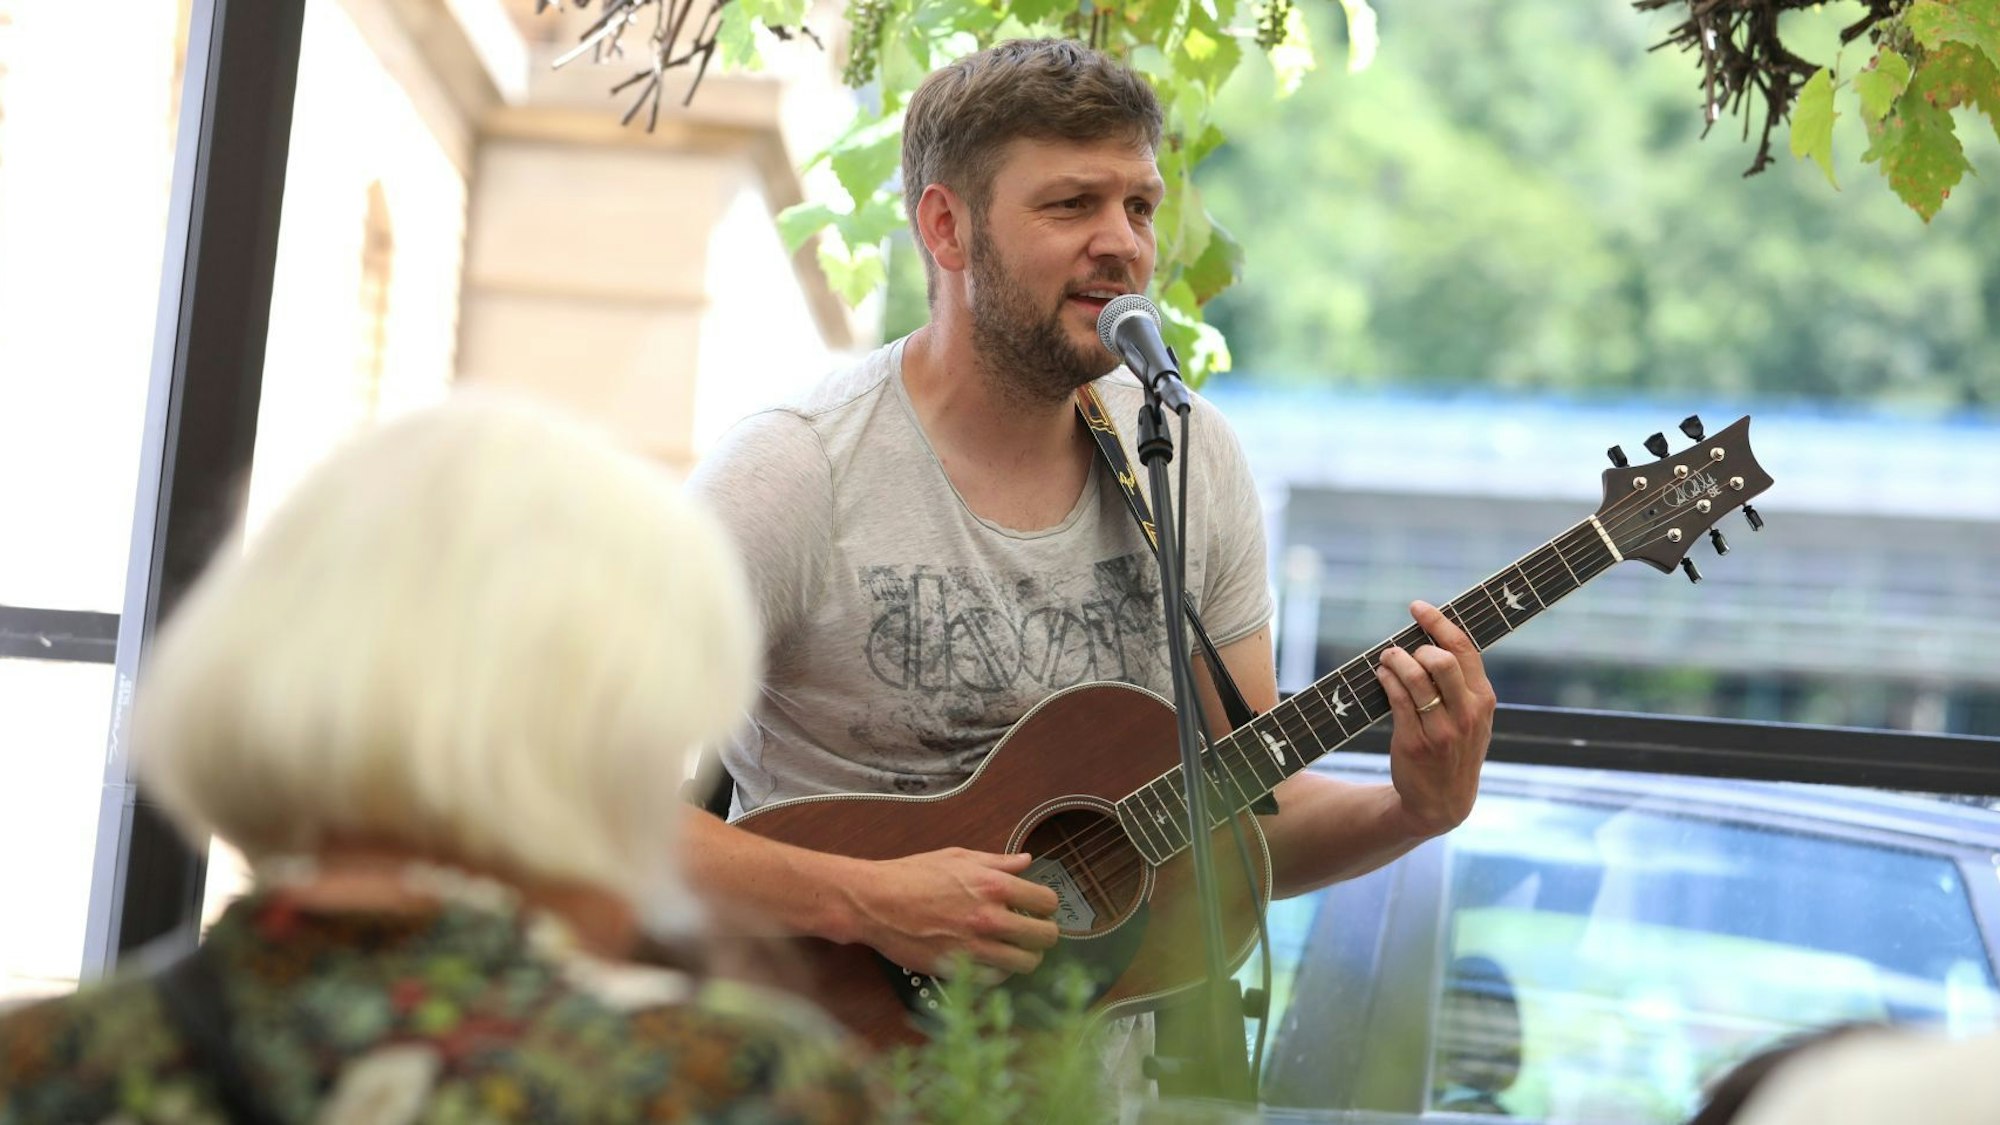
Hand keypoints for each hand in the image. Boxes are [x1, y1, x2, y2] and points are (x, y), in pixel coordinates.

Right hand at [840, 848, 1059, 976]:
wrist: (875, 901)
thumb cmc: (912, 876)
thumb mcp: (957, 857)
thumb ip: (997, 861)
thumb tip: (1025, 862)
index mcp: (994, 885)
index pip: (1047, 902)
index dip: (1046, 906)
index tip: (1039, 908)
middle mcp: (990, 918)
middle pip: (1045, 936)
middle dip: (1044, 933)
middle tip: (1033, 931)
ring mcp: (975, 947)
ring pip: (1026, 963)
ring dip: (1025, 956)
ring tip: (1016, 950)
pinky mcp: (957, 969)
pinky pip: (996, 979)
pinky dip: (999, 971)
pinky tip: (991, 960)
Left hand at [1374, 600, 1496, 836]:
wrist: (1443, 801)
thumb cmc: (1455, 749)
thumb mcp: (1473, 719)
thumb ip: (1463, 684)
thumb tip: (1432, 639)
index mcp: (1484, 700)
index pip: (1464, 650)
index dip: (1438, 623)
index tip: (1417, 608)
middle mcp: (1466, 714)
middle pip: (1440, 661)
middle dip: (1415, 648)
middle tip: (1401, 650)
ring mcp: (1441, 730)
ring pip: (1414, 678)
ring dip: (1394, 660)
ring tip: (1386, 658)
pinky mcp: (1414, 742)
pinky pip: (1396, 699)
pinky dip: (1385, 679)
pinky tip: (1381, 675)